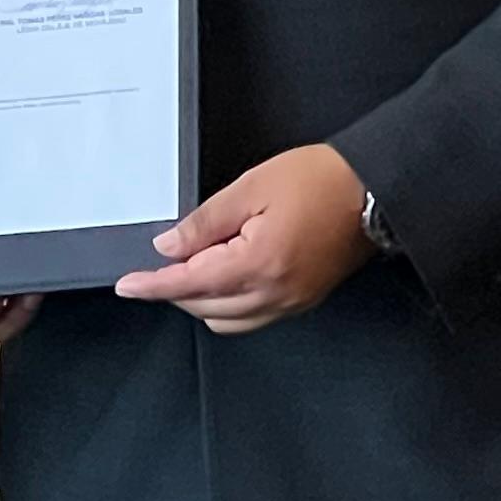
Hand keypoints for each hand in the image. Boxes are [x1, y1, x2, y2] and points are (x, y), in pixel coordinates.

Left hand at [112, 143, 373, 333]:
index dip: (153, 285)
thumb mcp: (251, 187)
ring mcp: (290, 303)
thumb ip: (205, 222)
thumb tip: (168, 246)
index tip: (127, 285)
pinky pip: (252, 317)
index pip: (189, 284)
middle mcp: (274, 293)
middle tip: (169, 254)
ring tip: (201, 260)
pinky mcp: (302, 302)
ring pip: (226, 319)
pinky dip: (230, 302)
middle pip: (204, 307)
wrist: (372, 192)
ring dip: (202, 297)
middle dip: (177, 286)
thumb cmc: (320, 181)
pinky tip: (228, 272)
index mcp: (258, 264)